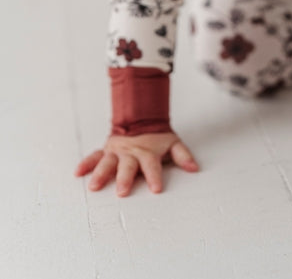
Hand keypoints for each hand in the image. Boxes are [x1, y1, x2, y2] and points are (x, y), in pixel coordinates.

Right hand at [75, 131, 198, 196]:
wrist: (140, 118)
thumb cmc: (157, 137)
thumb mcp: (172, 142)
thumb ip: (183, 155)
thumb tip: (194, 168)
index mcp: (147, 151)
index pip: (152, 165)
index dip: (155, 176)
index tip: (156, 189)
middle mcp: (130, 152)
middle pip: (127, 166)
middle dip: (125, 178)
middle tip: (122, 192)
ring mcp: (116, 151)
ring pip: (108, 162)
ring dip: (101, 174)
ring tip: (94, 186)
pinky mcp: (106, 149)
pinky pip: (94, 156)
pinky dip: (86, 163)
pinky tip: (78, 172)